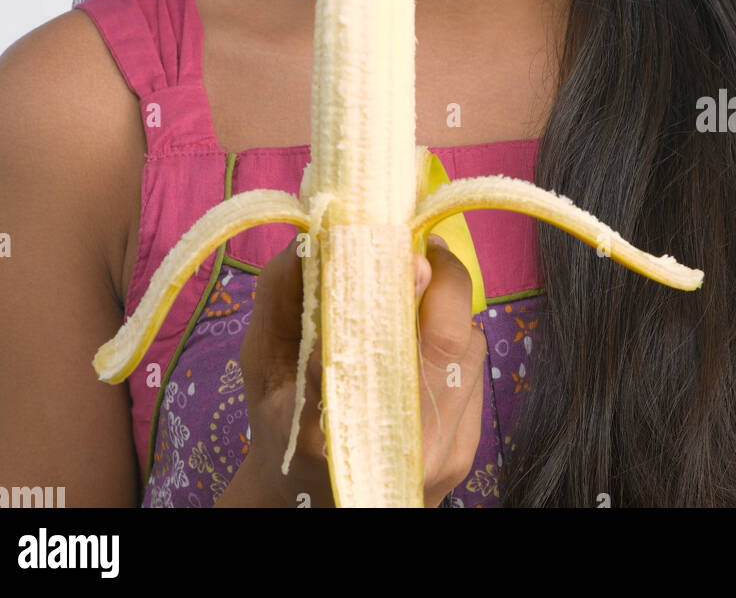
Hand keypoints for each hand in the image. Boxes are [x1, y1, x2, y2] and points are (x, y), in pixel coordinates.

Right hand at [235, 234, 487, 506]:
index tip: (411, 249)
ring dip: (448, 311)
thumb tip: (317, 230)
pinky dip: (455, 344)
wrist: (308, 504)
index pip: (376, 349)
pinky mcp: (465, 455)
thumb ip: (282, 293)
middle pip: (447, 343)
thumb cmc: (279, 424)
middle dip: (443, 282)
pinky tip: (423, 344)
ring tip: (416, 297)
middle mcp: (394, 448)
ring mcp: (439, 456)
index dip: (405, 289)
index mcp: (327, 427)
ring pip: (469, 350)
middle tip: (421, 250)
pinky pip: (475, 373)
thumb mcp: (261, 360)